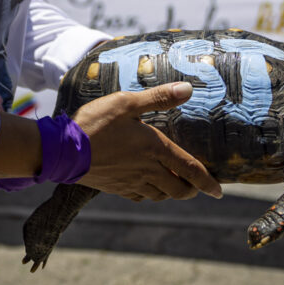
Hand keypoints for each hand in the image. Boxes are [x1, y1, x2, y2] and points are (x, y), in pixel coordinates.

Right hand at [72, 82, 221, 201]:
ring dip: (171, 191)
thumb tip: (188, 89)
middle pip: (178, 189)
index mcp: (155, 148)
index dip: (208, 182)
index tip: (219, 191)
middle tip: (196, 186)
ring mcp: (131, 181)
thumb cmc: (96, 122)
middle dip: (191, 190)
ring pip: (160, 194)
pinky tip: (145, 186)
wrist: (64, 150)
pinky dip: (149, 193)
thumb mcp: (127, 103)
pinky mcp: (115, 187)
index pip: (190, 169)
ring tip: (173, 184)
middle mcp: (147, 169)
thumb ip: (159, 97)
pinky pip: (139, 196)